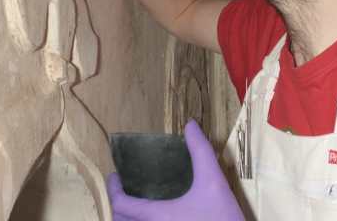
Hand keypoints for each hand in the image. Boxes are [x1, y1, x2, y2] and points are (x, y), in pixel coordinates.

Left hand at [107, 121, 244, 220]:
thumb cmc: (222, 218)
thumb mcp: (213, 180)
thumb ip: (200, 150)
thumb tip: (190, 125)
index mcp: (157, 217)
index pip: (122, 205)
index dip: (114, 189)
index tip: (115, 177)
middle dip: (118, 206)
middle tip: (124, 190)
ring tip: (135, 206)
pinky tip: (152, 219)